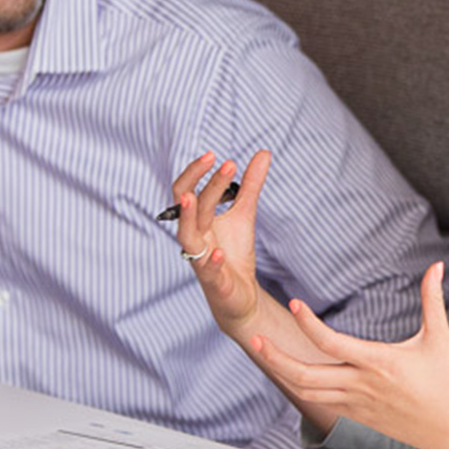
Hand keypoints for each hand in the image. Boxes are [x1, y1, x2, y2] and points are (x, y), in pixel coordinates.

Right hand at [171, 151, 270, 335]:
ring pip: (187, 237)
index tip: (215, 155)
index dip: (196, 173)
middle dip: (201, 183)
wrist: (241, 295)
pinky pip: (208, 272)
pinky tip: (219, 253)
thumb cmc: (234, 252)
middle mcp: (195, 238)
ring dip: (187, 217)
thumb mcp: (245, 214)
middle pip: (189, 207)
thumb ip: (250, 185)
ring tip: (191, 197)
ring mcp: (201, 260)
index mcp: (198, 220)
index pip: (185, 191)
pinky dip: (212, 262)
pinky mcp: (215, 283)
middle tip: (219, 161)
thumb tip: (263, 153)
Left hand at [250, 262, 448, 448]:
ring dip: (281, 371)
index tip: (296, 304)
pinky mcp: (356, 416)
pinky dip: (300, 386)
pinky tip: (290, 371)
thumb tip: (436, 266)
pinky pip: (319, 401)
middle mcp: (361, 386)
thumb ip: (431, 299)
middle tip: (255, 337)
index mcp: (378, 363)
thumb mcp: (439, 338)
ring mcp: (356, 404)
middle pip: (305, 375)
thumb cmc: (447, 383)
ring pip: (306, 391)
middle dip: (276, 356)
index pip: (331, 343)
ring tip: (263, 350)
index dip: (308, 323)